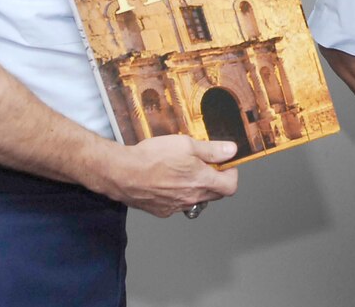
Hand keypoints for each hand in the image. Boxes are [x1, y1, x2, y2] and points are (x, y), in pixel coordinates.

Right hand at [98, 135, 238, 217]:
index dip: (231, 174)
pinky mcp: (163, 211)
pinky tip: (167, 180)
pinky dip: (179, 193)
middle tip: (204, 164)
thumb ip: (211, 150)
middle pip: (216, 194)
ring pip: (197, 199)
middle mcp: (192, 197)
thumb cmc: (152, 157)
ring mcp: (177, 206)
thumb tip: (231, 151)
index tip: (225, 164)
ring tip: (183, 170)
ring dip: (197, 187)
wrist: (123, 173)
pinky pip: (179, 204)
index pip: (231, 186)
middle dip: (215, 179)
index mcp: (202, 181)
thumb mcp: (185, 144)